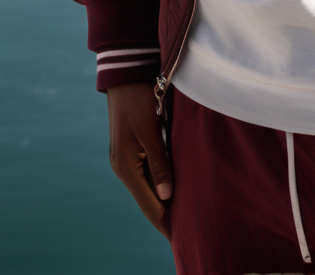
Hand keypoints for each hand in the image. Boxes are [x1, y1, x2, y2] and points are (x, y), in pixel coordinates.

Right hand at [107, 82, 173, 239]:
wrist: (126, 75)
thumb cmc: (139, 99)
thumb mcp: (151, 130)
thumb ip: (160, 163)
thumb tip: (167, 197)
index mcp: (126, 167)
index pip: (149, 205)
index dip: (165, 223)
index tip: (180, 240)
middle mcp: (124, 168)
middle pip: (149, 199)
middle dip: (167, 215)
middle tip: (190, 230)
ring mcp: (127, 159)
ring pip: (150, 187)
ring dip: (166, 199)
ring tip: (187, 215)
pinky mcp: (133, 149)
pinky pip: (149, 173)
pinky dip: (163, 182)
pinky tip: (176, 188)